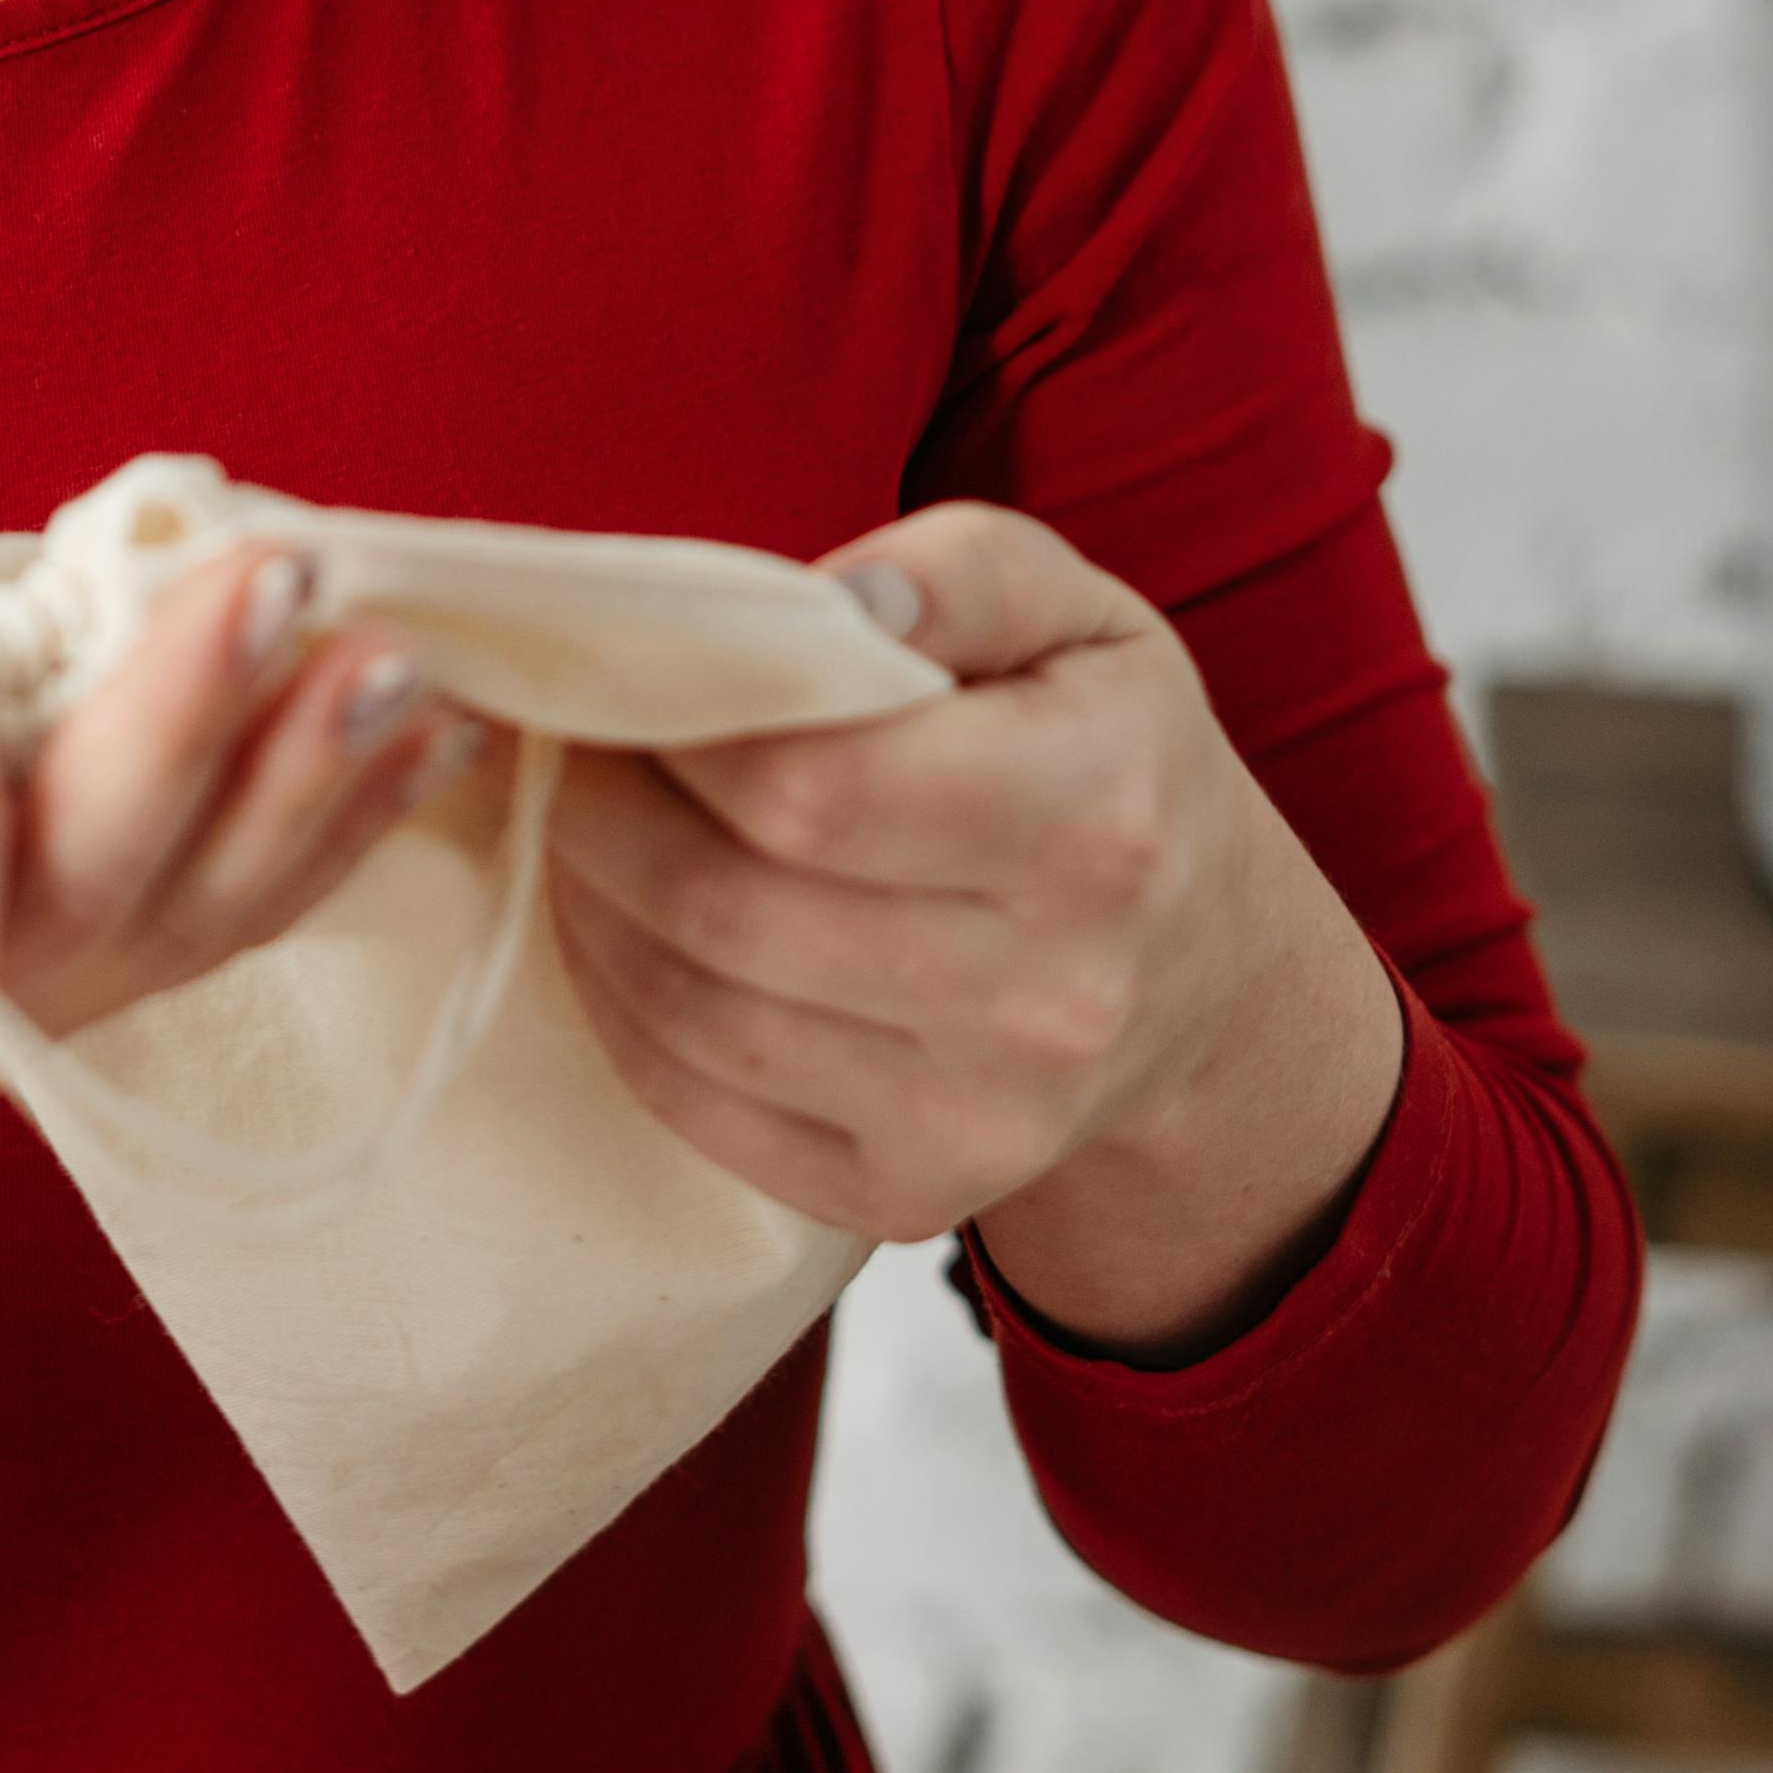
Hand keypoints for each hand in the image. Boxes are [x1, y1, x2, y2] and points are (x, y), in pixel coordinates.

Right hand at [0, 542, 475, 1228]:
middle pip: (79, 909)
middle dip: (187, 734)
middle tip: (271, 576)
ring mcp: (10, 1012)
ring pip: (183, 916)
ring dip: (301, 784)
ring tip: (399, 659)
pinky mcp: (62, 962)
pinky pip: (213, 902)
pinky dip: (320, 813)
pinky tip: (413, 725)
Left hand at [545, 504, 1406, 1361]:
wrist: (1199, 977)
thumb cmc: (1110, 757)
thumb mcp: (1081, 617)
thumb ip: (960, 576)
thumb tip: (832, 605)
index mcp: (1094, 822)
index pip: (809, 788)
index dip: (677, 726)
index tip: (630, 671)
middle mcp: (1053, 995)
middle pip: (729, 906)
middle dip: (603, 812)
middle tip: (573, 742)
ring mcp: (983, 1121)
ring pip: (695, 1014)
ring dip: (591, 903)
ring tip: (581, 822)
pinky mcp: (909, 1196)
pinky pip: (699, 1106)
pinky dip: (619, 1008)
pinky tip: (619, 925)